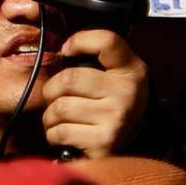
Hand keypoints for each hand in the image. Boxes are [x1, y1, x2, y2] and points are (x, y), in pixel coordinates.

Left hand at [40, 28, 148, 156]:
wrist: (136, 144)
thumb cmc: (113, 103)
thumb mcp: (115, 75)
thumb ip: (94, 58)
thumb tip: (60, 52)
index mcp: (132, 70)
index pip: (107, 41)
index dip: (80, 41)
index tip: (67, 50)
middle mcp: (128, 93)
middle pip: (69, 78)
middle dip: (51, 89)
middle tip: (53, 96)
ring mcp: (117, 119)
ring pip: (60, 108)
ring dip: (50, 115)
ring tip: (57, 117)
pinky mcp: (104, 143)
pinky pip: (60, 132)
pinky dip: (53, 134)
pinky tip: (62, 133)